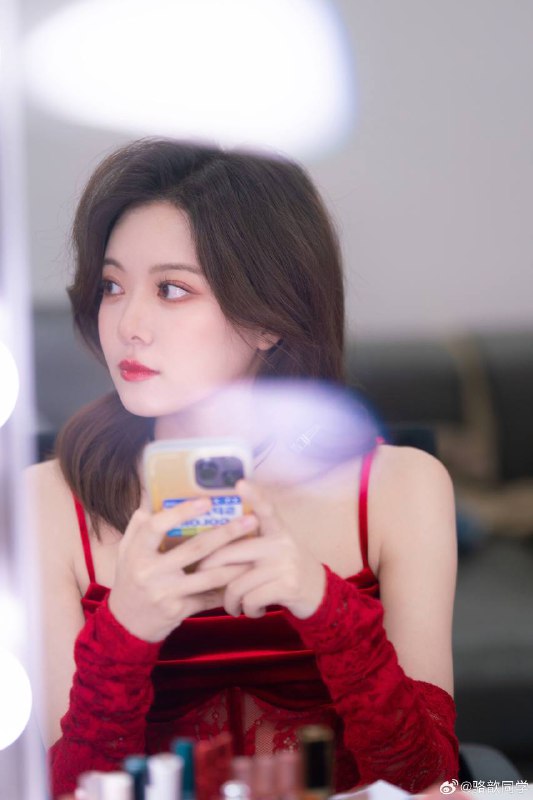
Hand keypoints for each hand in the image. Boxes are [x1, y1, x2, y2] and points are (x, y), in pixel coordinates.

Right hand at [108, 496, 257, 641]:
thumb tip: (149, 501)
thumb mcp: (126, 553)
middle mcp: (150, 573)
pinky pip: (208, 597)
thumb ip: (138, 528)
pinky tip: (245, 579)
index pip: (157, 526)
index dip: (182, 512)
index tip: (207, 501)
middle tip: (250, 520)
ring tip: (256, 551)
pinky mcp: (178, 610)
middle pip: (195, 549)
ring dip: (235, 564)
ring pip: (209, 576)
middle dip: (226, 533)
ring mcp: (165, 593)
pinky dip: (227, 588)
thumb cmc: (130, 580)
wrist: (126, 625)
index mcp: (137, 552)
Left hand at [197, 480, 326, 618]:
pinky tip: (252, 611)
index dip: (254, 495)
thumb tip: (212, 549)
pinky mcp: (287, 586)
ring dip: (230, 601)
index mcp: (278, 530)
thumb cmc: (287, 570)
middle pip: (230, 554)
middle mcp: (282, 543)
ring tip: (234, 606)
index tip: (241, 482)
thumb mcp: (276, 550)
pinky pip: (250, 599)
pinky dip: (246, 610)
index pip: (266, 509)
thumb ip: (253, 544)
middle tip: (205, 581)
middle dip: (210, 573)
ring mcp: (285, 564)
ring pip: (237, 584)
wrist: (321, 595)